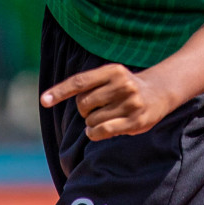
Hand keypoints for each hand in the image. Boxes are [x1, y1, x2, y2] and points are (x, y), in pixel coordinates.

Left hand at [41, 62, 176, 139]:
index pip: (80, 82)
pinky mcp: (135, 121)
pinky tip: (96, 132)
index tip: (44, 101)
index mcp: (113, 71)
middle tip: (97, 107)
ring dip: (91, 123)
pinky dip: (93, 133)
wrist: (159, 92)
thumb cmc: (125, 86)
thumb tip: (50, 98)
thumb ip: (87, 84)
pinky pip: (102, 132)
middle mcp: (122, 85)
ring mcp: (130, 104)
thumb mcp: (110, 76)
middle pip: (83, 103)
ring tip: (105, 117)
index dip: (60, 91)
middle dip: (84, 109)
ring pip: (92, 120)